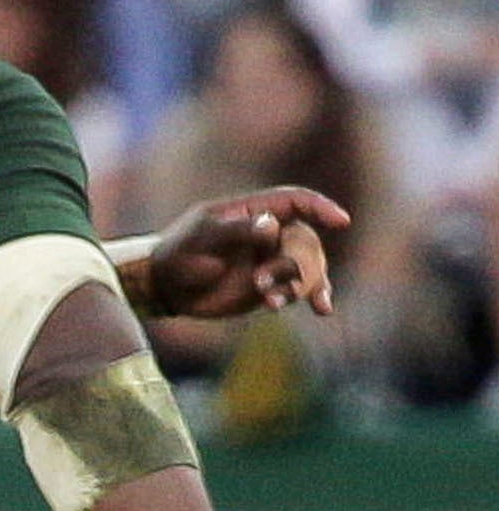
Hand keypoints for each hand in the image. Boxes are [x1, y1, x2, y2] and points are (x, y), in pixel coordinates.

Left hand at [141, 189, 344, 321]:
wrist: (167, 286)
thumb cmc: (179, 253)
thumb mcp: (201, 239)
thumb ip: (237, 231)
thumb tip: (272, 225)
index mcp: (254, 211)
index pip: (296, 201)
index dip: (320, 208)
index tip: (342, 221)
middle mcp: (272, 232)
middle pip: (306, 241)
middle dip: (294, 263)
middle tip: (261, 283)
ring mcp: (274, 258)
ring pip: (309, 266)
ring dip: (299, 285)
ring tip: (271, 302)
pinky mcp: (274, 283)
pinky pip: (303, 287)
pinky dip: (316, 295)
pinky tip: (323, 309)